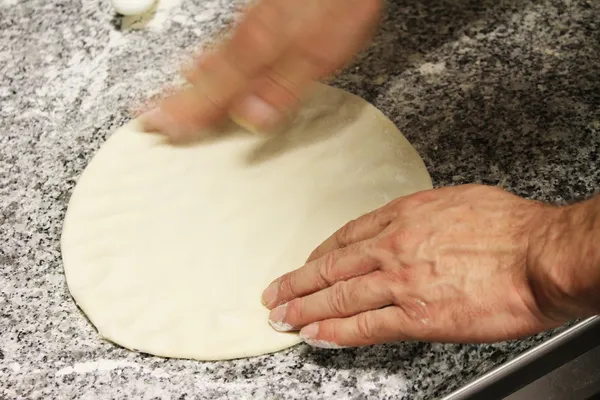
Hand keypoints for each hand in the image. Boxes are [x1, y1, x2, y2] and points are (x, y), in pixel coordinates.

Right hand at [142, 0, 381, 139]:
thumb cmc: (335, 2)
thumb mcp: (317, 54)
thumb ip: (281, 88)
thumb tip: (249, 118)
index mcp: (256, 51)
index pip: (213, 94)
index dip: (187, 116)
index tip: (161, 130)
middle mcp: (246, 38)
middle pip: (204, 78)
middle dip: (175, 101)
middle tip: (148, 118)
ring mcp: (250, 27)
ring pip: (212, 62)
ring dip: (189, 82)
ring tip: (166, 96)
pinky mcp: (261, 20)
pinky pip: (224, 48)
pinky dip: (208, 62)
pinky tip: (204, 63)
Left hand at [261, 185, 571, 347]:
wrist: (541, 255)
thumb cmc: (510, 227)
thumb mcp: (458, 201)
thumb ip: (425, 216)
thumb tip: (411, 226)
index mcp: (404, 215)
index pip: (346, 236)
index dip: (319, 254)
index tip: (305, 263)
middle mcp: (393, 247)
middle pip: (331, 266)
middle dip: (297, 283)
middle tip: (272, 294)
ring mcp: (401, 282)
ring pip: (339, 296)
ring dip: (304, 308)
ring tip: (281, 317)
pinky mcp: (417, 316)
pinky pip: (365, 326)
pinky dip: (336, 332)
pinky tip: (316, 336)